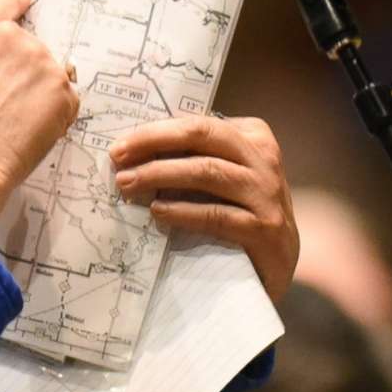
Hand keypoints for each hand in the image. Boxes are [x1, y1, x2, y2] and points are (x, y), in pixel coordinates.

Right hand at [0, 0, 81, 236]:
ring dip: (38, 89)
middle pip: (29, 43)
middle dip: (22, 66)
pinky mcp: (64, 91)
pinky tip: (30, 128)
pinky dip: (53, 110)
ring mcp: (43, 63)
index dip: (17, 6)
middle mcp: (13, 38)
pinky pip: (64, 96)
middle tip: (5, 99)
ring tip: (16, 119)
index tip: (26, 5)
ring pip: (48, 71)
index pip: (7, 4)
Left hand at [109, 114, 297, 301]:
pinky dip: (183, 211)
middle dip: (154, 141)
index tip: (121, 144)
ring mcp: (267, 194)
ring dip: (160, 174)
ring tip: (127, 184)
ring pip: (208, 171)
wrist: (275, 266)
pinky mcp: (265, 229)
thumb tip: (135, 152)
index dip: (156, 130)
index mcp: (252, 138)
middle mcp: (263, 160)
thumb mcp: (221, 180)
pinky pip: (216, 215)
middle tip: (117, 155)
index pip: (198, 124)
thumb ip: (192, 160)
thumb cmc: (238, 215)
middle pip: (203, 135)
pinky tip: (157, 212)